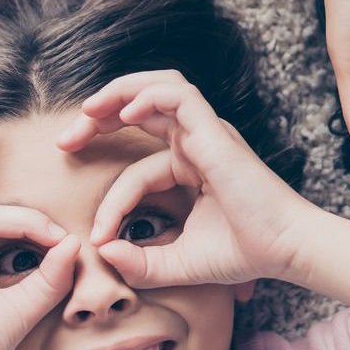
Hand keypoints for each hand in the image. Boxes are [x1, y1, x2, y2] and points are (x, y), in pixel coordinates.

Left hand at [57, 71, 329, 289]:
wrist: (284, 251)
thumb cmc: (242, 252)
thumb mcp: (177, 263)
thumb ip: (140, 262)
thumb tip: (103, 251)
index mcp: (190, 165)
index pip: (137, 170)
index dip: (112, 201)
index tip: (98, 236)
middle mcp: (197, 142)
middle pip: (140, 108)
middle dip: (98, 116)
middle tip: (65, 138)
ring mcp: (207, 133)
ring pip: (159, 87)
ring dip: (119, 92)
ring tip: (87, 110)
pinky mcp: (216, 131)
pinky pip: (178, 96)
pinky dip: (147, 97)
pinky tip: (121, 115)